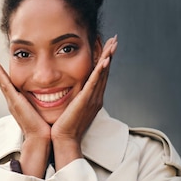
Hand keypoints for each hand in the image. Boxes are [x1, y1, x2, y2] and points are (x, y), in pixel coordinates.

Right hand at [0, 51, 50, 177]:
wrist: (41, 139)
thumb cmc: (45, 127)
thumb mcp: (43, 110)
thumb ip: (46, 101)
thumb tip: (56, 93)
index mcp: (18, 101)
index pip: (9, 83)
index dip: (3, 72)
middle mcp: (12, 100)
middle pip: (1, 79)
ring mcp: (12, 101)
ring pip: (1, 80)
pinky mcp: (14, 102)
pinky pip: (5, 85)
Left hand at [51, 35, 117, 169]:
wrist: (64, 140)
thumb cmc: (64, 126)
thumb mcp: (71, 107)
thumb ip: (73, 97)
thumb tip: (68, 88)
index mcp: (92, 98)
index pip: (100, 75)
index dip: (105, 60)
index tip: (108, 46)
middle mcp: (96, 97)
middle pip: (105, 72)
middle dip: (110, 54)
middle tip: (115, 39)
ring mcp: (93, 99)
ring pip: (102, 74)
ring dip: (108, 58)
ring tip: (113, 44)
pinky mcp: (86, 101)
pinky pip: (94, 83)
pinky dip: (100, 71)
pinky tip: (105, 60)